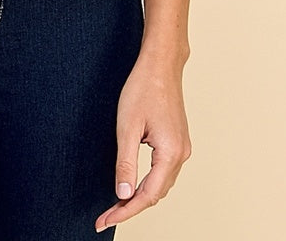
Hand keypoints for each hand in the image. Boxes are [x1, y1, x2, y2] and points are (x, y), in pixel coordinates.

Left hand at [94, 55, 191, 231]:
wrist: (161, 64)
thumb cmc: (143, 89)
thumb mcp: (127, 127)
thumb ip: (125, 163)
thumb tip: (122, 195)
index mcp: (171, 153)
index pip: (147, 196)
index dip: (124, 212)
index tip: (104, 221)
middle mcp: (182, 154)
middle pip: (156, 194)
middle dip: (130, 207)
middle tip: (105, 216)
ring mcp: (182, 148)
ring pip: (160, 185)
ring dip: (139, 197)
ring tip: (115, 205)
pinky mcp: (178, 141)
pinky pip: (163, 172)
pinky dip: (147, 183)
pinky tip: (132, 184)